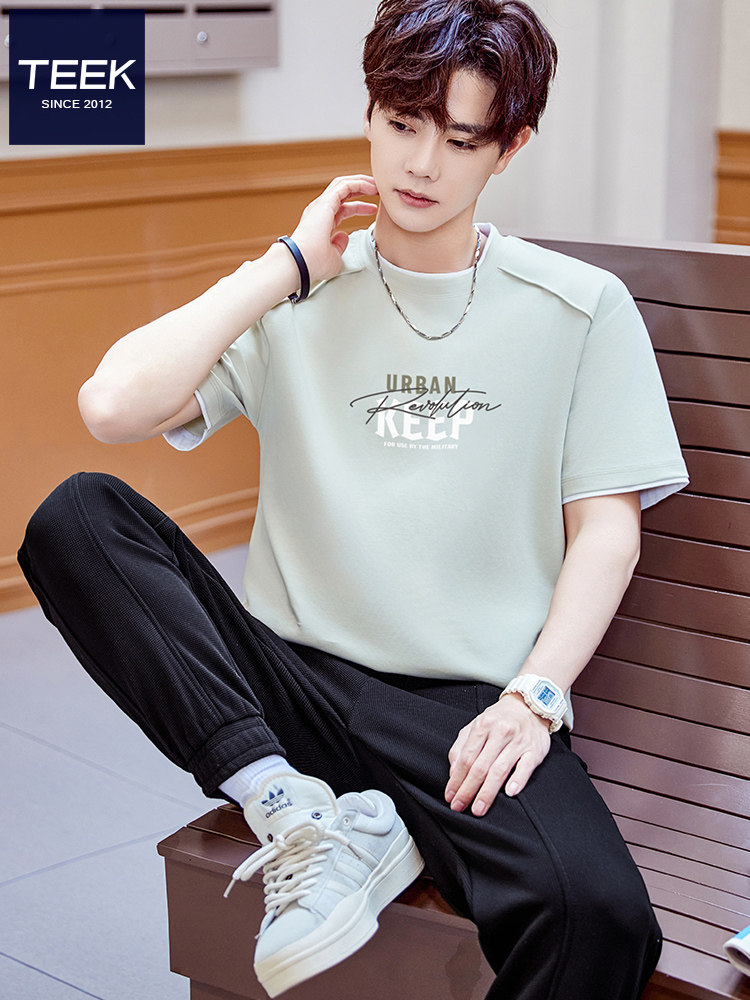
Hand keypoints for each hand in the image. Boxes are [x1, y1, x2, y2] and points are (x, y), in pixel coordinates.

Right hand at [290, 174, 377, 285]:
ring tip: (377, 185)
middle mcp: (320, 210)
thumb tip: (344, 236)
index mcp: (321, 222)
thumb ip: (339, 246)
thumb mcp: (333, 257)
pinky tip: (371, 186)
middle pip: (343, 192)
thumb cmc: (313, 263)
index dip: (360, 207)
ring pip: (343, 184)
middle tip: (378, 190)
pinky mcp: (325, 202)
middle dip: (362, 189)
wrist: (301, 262)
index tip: (373, 209)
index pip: (343, 208)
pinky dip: (359, 183)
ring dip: (361, 182)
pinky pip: (345, 185)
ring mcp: (321, 205)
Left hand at [445, 694, 550, 815]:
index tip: (450, 796)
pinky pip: (526, 767)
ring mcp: (518, 742)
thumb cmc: (499, 719)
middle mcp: (500, 732)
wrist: (529, 706)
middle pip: (480, 766)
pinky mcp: (535, 750)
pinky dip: (517, 780)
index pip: (466, 757)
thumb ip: (461, 747)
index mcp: (483, 725)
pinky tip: (509, 793)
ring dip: (487, 792)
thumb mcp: (476, 725)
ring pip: (500, 769)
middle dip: (468, 790)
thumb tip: (453, 772)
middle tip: (460, 806)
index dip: (456, 779)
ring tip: (478, 808)